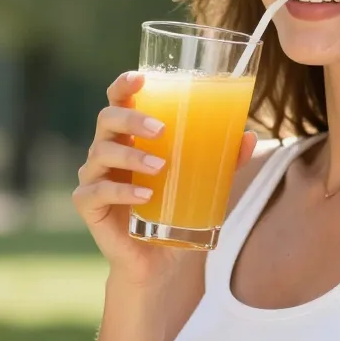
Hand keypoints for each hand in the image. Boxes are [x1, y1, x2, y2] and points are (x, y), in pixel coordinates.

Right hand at [73, 71, 257, 287]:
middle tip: (160, 129)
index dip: (123, 85)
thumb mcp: (207, 183)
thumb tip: (249, 136)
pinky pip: (96, 192)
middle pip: (107, 119)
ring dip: (132, 155)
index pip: (119, 100)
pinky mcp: (89, 206)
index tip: (140, 77)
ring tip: (161, 166)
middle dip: (131, 118)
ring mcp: (95, 177)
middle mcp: (108, 151)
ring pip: (100, 153)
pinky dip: (121, 190)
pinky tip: (144, 194)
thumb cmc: (179, 212)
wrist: (162, 263)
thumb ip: (225, 160)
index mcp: (130, 136)